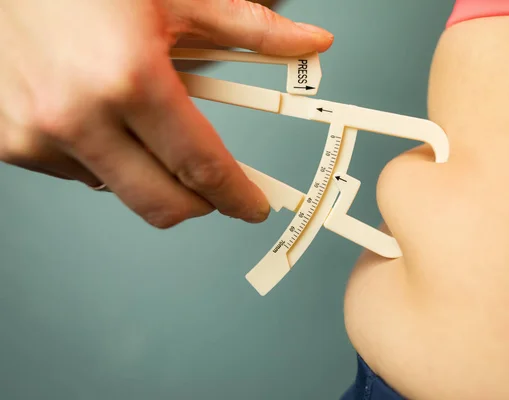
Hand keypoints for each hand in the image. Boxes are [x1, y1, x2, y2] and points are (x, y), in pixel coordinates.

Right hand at [0, 0, 332, 226]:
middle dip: (200, 202)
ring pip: (120, 189)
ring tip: (142, 119)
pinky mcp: (10, 143)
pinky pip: (79, 172)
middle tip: (215, 186)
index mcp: (129, 78)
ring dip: (146, 169)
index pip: (202, 166)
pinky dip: (103, 156)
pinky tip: (98, 115)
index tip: (251, 206)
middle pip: (163, 203)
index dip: (236, 195)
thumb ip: (251, 29)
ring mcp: (37, 135)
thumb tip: (310, 42)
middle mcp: (78, 116)